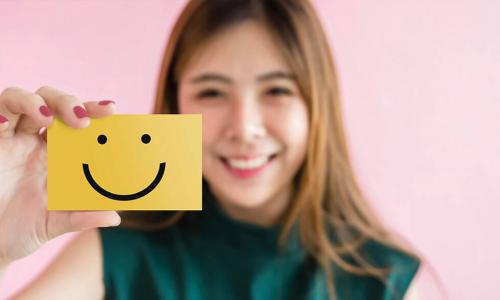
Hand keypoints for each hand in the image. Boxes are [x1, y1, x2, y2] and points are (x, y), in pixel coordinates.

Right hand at [0, 86, 120, 264]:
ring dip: (33, 101)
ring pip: (18, 98)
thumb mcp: (55, 224)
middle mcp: (35, 141)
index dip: (93, 110)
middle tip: (83, 120)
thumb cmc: (21, 230)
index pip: (78, 120)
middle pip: (51, 102)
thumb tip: (114, 217)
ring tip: (47, 119)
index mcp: (59, 154)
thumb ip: (82, 218)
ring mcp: (10, 140)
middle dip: (68, 102)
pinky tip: (5, 126)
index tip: (111, 109)